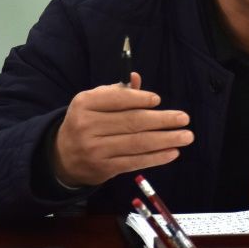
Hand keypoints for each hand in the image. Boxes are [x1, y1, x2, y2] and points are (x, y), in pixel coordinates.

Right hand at [53, 72, 193, 186]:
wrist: (62, 157)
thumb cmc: (86, 122)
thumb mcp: (94, 102)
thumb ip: (117, 92)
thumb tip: (136, 78)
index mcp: (85, 104)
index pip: (116, 99)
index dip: (139, 99)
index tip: (158, 100)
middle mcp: (88, 126)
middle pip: (131, 122)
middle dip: (162, 120)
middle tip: (184, 118)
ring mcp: (95, 150)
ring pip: (136, 143)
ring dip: (165, 140)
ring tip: (186, 136)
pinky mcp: (104, 168)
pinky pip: (135, 161)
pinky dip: (156, 157)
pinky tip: (172, 152)